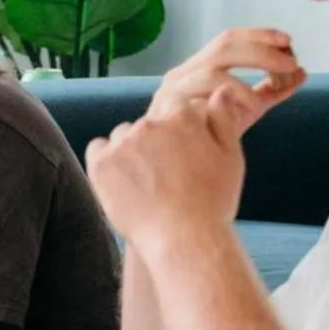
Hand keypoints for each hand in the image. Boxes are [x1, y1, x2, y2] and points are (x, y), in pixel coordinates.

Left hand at [87, 86, 253, 254]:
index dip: (179, 129)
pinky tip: (121, 180)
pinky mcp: (100, 163)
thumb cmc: (213, 201)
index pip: (174, 107)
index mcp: (182, 117)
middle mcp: (149, 124)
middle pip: (147, 123)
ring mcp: (122, 143)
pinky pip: (98, 149)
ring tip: (145, 181)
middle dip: (155, 141)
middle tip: (166, 173)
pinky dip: (106, 160)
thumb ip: (221, 119)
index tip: (182, 152)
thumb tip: (221, 91)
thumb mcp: (230, 156)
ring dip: (130, 150)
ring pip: (122, 136)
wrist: (184, 238)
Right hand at [148, 28, 305, 137]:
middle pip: (223, 48)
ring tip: (267, 95)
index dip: (258, 35)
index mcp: (198, 67)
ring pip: (211, 73)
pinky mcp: (167, 111)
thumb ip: (271, 91)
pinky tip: (247, 109)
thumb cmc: (210, 135)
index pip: (228, 39)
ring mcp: (172, 91)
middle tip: (289, 63)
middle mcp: (182, 73)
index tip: (287, 41)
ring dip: (244, 84)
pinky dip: (229, 102)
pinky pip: (202, 101)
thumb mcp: (246, 108)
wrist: (181, 166)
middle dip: (261, 52)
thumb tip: (302, 73)